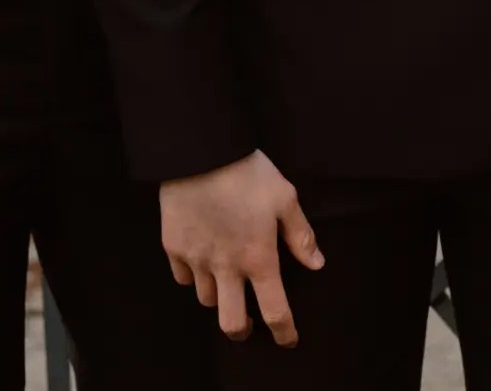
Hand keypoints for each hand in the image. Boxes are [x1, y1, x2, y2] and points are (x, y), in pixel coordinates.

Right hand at [159, 150, 322, 346]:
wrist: (199, 151)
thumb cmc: (247, 171)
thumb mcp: (284, 197)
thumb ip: (300, 235)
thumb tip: (316, 263)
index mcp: (258, 258)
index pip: (275, 310)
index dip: (284, 331)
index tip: (288, 339)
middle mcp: (226, 267)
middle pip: (231, 323)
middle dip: (243, 331)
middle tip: (250, 324)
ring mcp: (197, 259)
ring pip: (206, 299)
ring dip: (219, 297)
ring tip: (226, 282)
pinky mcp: (173, 247)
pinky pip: (183, 276)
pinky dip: (194, 276)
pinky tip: (202, 261)